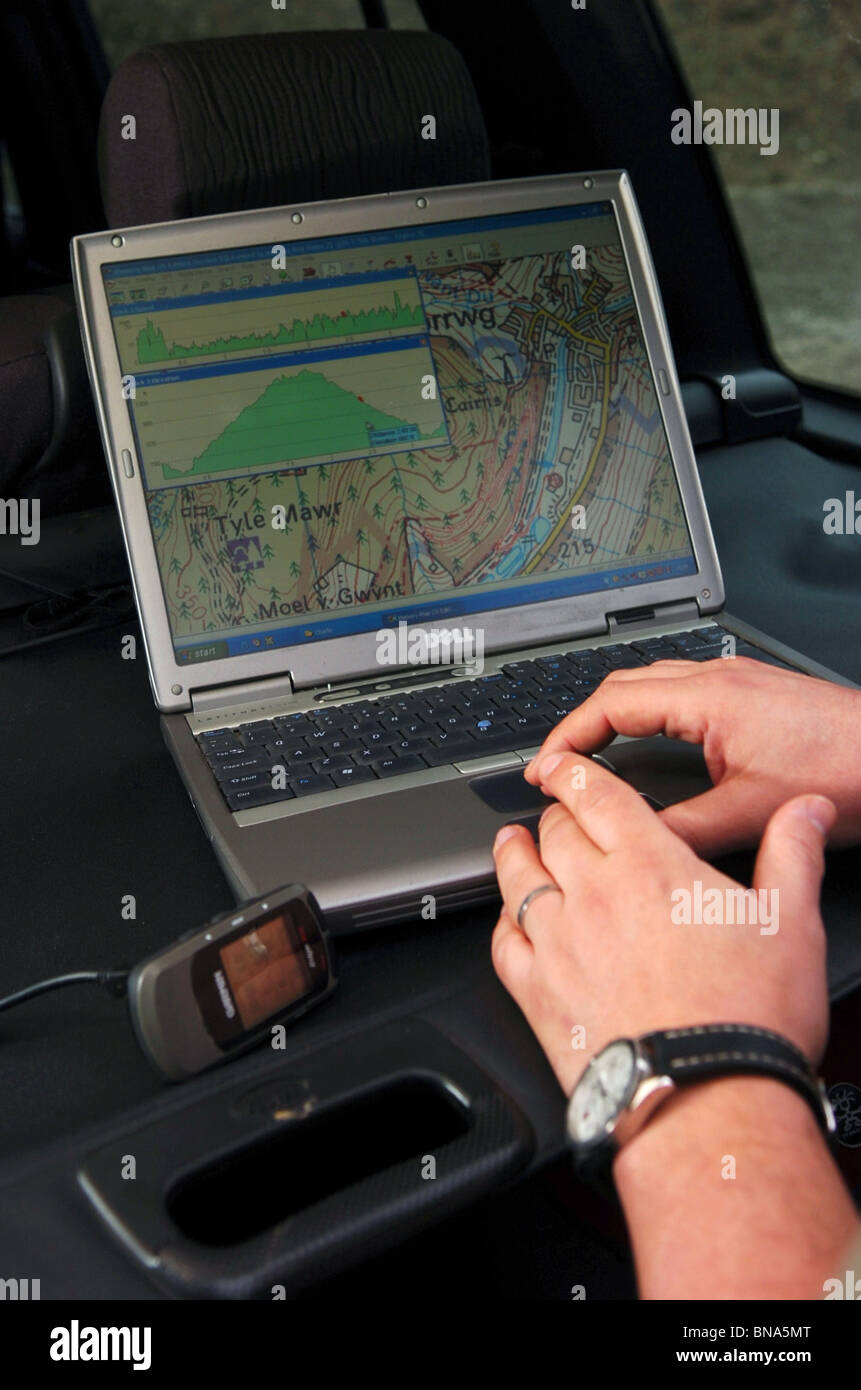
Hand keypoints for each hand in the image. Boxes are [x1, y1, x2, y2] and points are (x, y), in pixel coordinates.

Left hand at [492, 751, 835, 1095]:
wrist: (703, 1099)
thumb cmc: (746, 1017)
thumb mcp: (791, 923)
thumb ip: (793, 855)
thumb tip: (806, 811)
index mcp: (649, 865)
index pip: (596, 795)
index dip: (575, 773)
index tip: (565, 766)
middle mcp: (593, 895)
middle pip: (554, 832)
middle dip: (554, 814)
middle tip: (554, 811)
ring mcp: (559, 944)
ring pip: (518, 881)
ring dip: (513, 856)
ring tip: (511, 843)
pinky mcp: (539, 995)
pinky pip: (504, 946)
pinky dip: (503, 924)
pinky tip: (508, 922)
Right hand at [524, 657, 860, 855]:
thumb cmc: (848, 771)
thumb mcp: (752, 812)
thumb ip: (685, 829)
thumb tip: (637, 844)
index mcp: (710, 698)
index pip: (612, 705)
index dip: (568, 737)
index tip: (546, 768)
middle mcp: (720, 678)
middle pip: (623, 684)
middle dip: (580, 723)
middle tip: (557, 764)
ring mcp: (739, 680)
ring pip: (652, 683)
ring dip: (613, 714)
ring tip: (592, 754)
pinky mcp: (755, 692)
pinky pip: (681, 690)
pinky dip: (648, 712)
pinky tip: (653, 743)